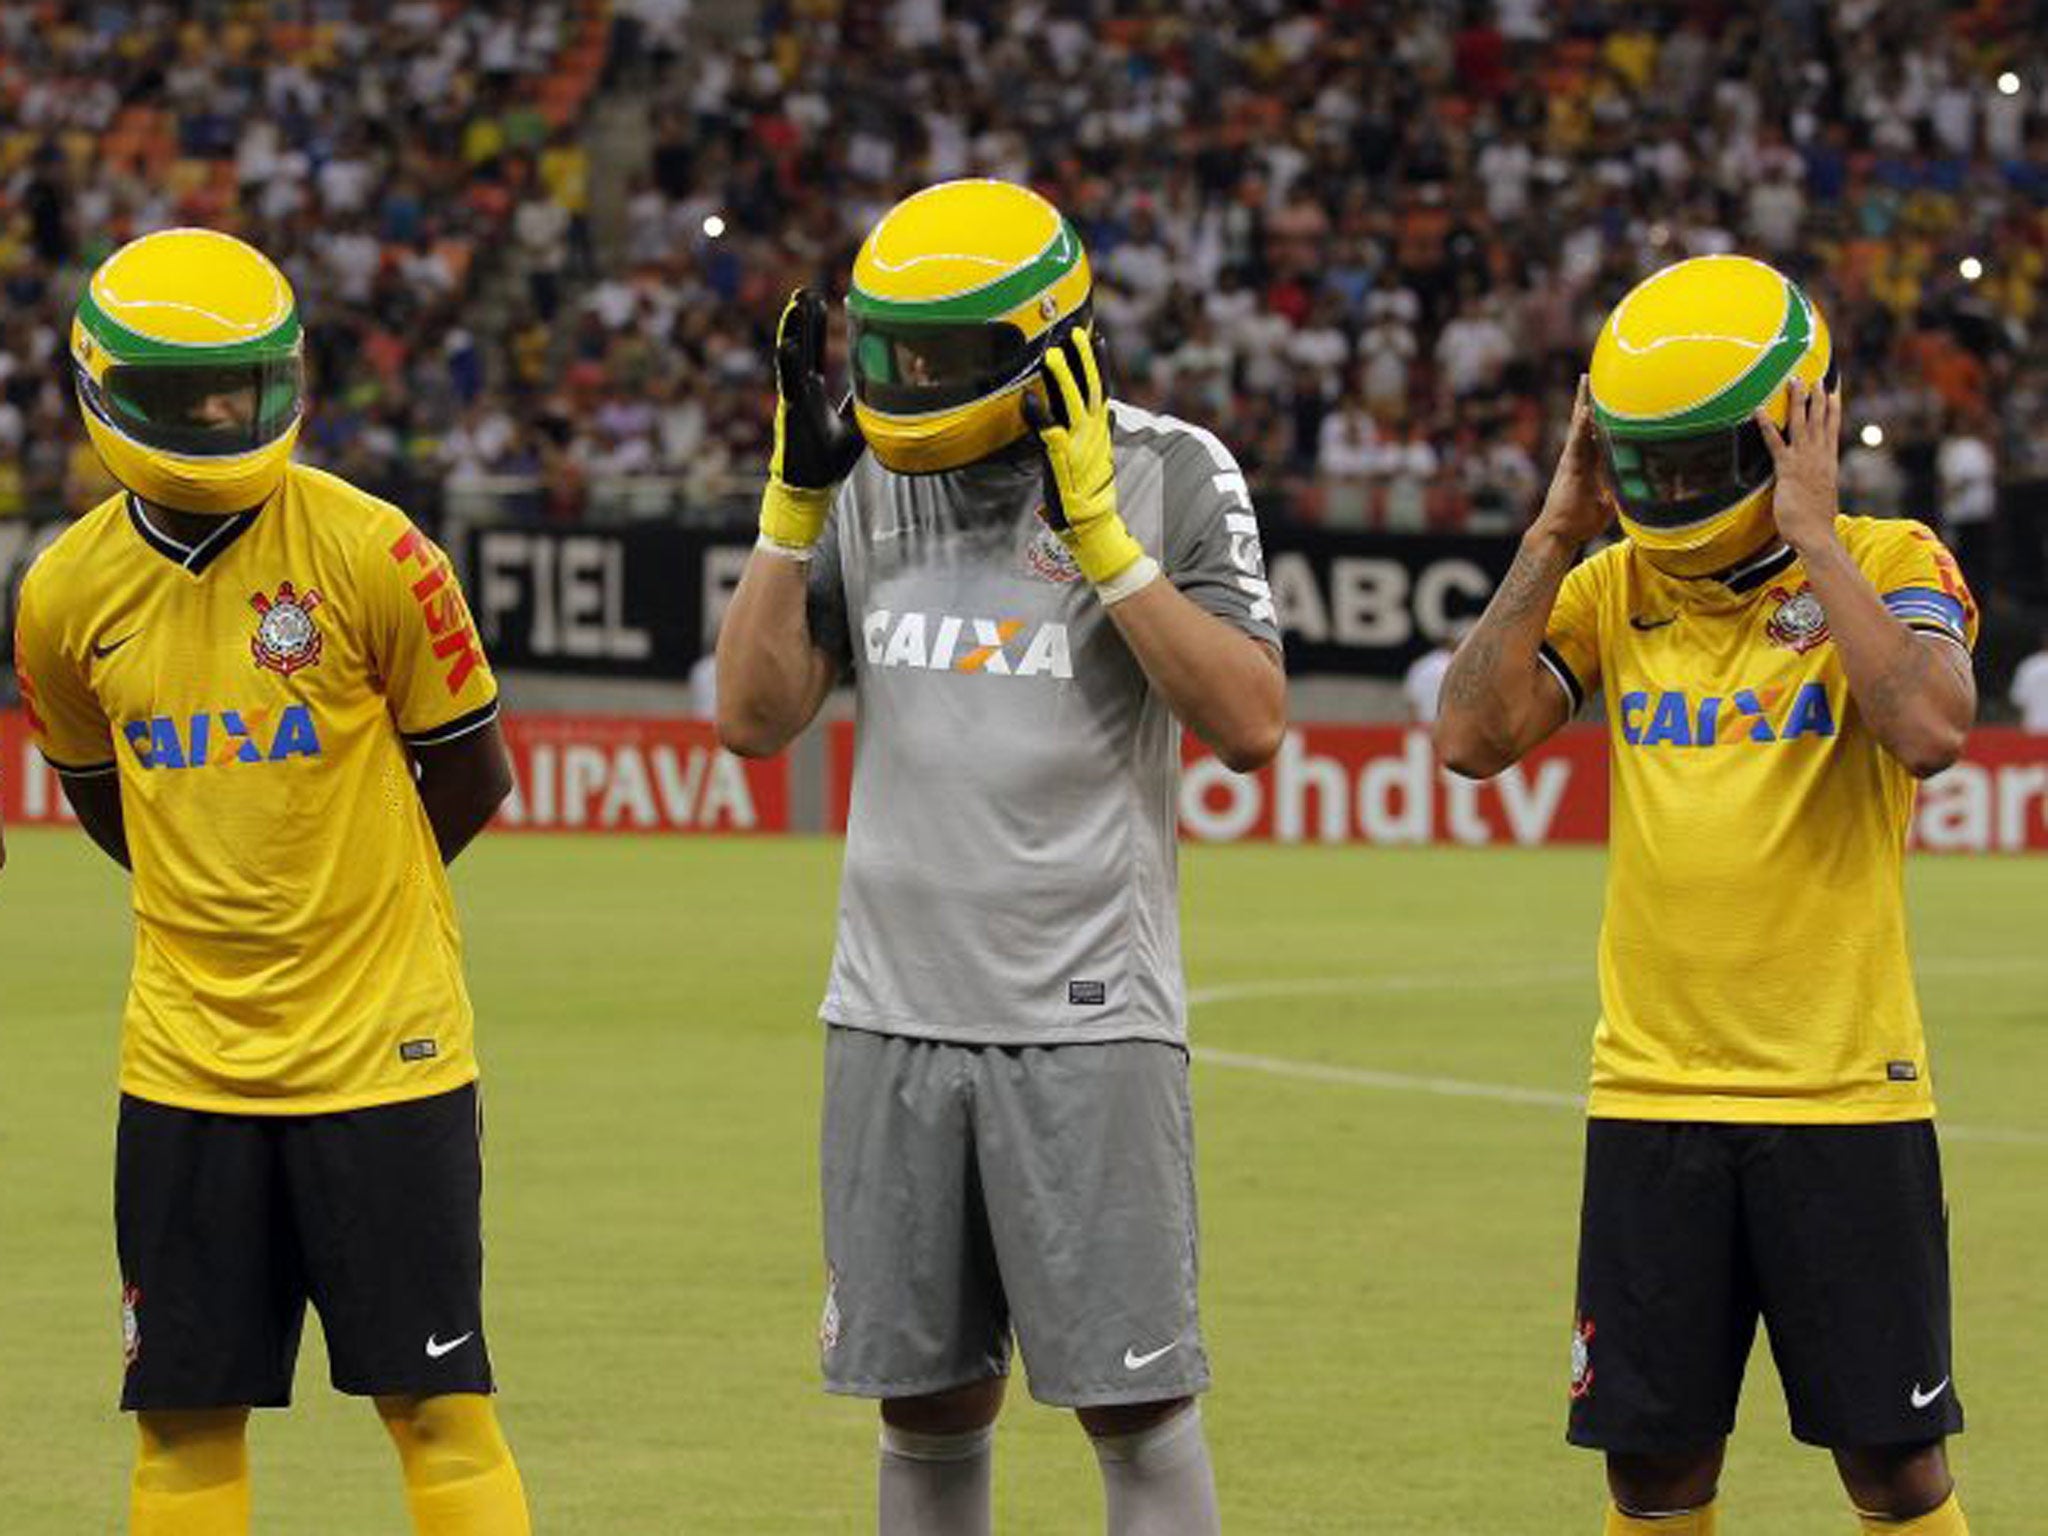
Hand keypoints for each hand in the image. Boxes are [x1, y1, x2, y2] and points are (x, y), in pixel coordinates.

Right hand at [760, 288, 863, 550]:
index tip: (827, 299)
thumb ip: (867, 405)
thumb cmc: (830, 459)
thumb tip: (894, 390)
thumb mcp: (857, 427)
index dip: (820, 325)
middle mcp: (801, 388)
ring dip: (795, 328)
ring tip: (797, 302)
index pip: (817, 350)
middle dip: (805, 317)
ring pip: (793, 355)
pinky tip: (789, 342)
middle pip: (803, 344)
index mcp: (814, 390)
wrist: (811, 485)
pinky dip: (788, 361)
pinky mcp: (791, 410)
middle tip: (806, 290)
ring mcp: (794, 397)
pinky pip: (789, 381)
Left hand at [1022, 329, 1144, 587]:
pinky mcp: (1060, 458)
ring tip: (1051, 355)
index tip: (1096, 337)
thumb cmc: (1090, 487)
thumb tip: (1112, 412)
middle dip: (1082, 359)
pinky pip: (1047, 431)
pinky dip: (1038, 414)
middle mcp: (1091, 432)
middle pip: (1089, 388)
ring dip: (1061, 378)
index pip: (1102, 388)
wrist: (1091, 522)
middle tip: (1074, 332)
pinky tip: (1028, 397)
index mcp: (1100, 428)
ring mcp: (1077, 444)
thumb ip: (1103, 429)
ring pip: (1070, 403)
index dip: (1099, 363)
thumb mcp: (1100, 454)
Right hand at [1530, 375, 1613, 545]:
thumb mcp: (1611, 503)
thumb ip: (1623, 491)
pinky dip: (1582, 425)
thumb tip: (1645, 489)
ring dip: (1583, 402)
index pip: (1599, 433)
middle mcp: (1579, 457)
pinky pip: (1577, 441)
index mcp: (1590, 463)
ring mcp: (1572, 460)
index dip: (1603, 415)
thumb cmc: (1582, 522)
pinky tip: (1587, 409)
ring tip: (1585, 380)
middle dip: (1588, 399)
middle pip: (1585, 422)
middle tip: (1590, 375)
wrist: (1559, 533)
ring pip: (1579, 425)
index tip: (1609, 397)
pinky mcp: (1569, 466)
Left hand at [1756, 377, 1839, 554]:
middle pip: (1820, 420)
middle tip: (1815, 376)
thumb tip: (1815, 485)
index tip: (1833, 391)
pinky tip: (1758, 411)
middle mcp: (1819, 458)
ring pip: (1802, 424)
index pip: (1832, 430)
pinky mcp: (1787, 470)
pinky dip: (1766, 426)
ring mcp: (1804, 462)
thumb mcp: (1821, 498)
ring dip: (1797, 401)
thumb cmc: (1816, 523)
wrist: (1816, 535)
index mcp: (1828, 463)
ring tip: (1794, 381)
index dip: (1833, 409)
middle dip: (1817, 397)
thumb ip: (1817, 486)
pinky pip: (1775, 443)